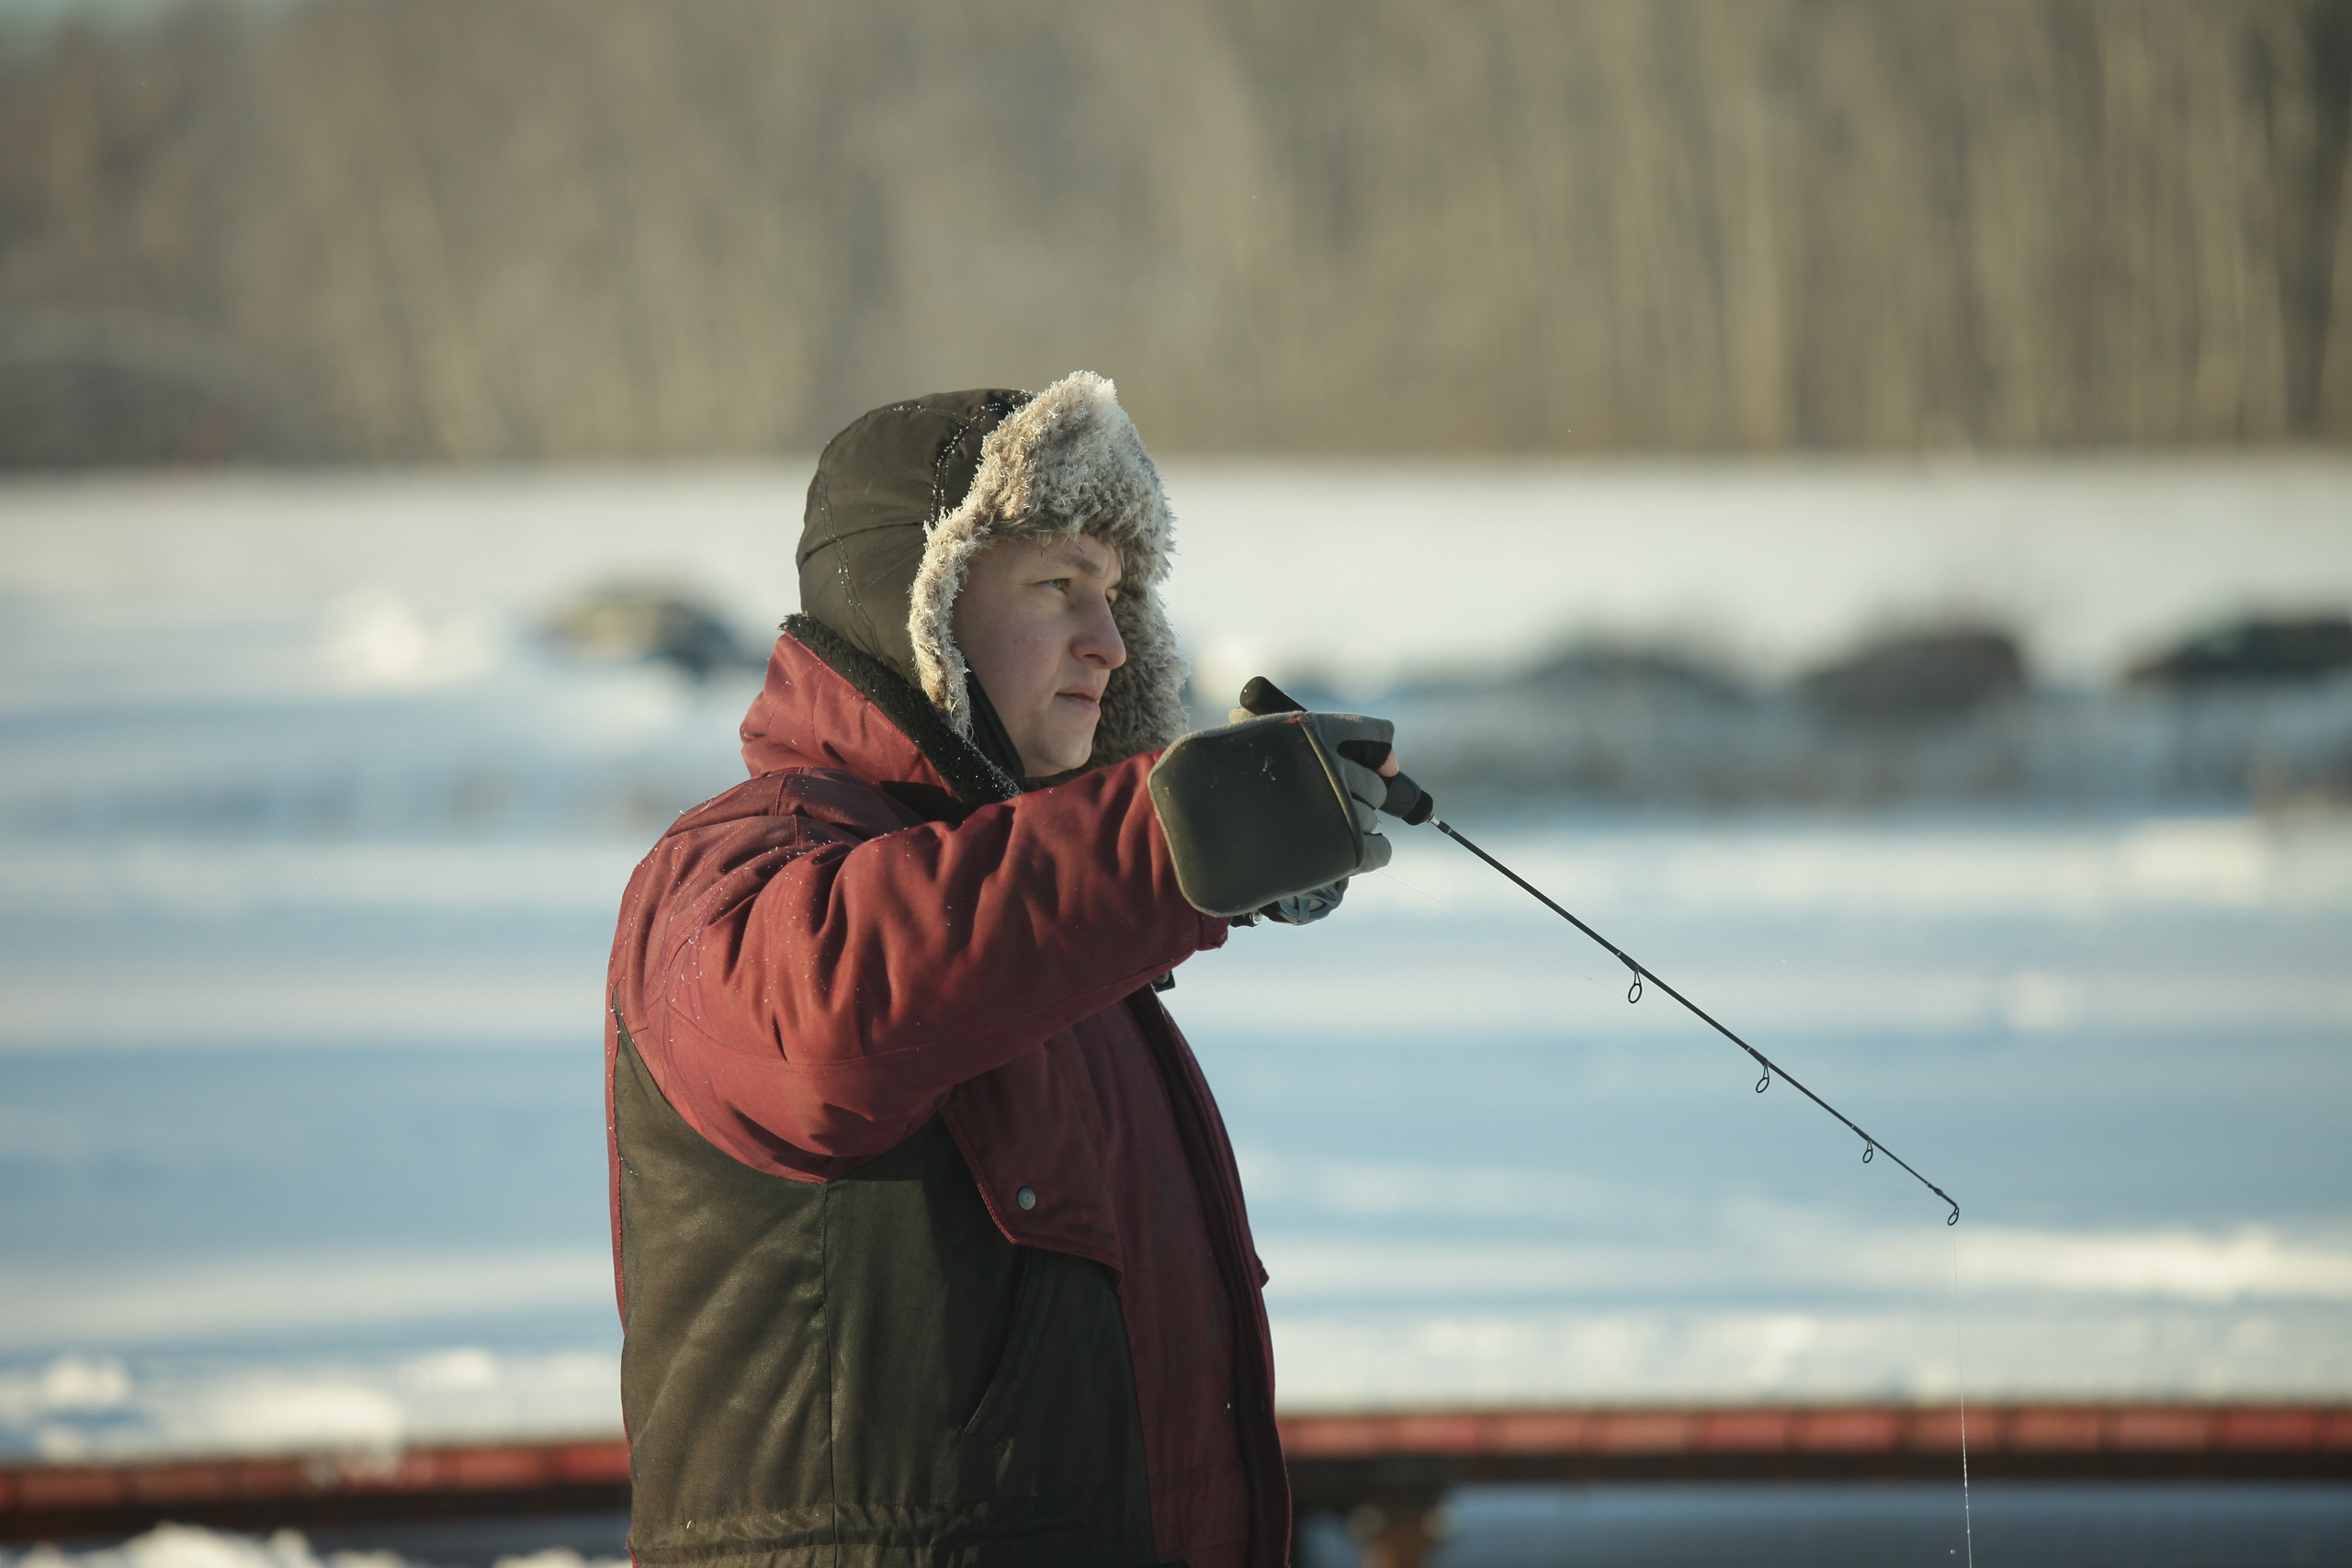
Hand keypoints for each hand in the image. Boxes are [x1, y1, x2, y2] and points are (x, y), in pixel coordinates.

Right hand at [1148, 711, 1399, 916]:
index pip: (1376, 735)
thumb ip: (1299, 747)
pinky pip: (1380, 850)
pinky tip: (1352, 853)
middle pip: (1375, 785)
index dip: (1381, 752)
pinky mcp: (1344, 850)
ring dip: (1355, 824)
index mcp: (1314, 732)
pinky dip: (1374, 851)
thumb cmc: (1211, 785)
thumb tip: (1379, 762)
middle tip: (1325, 810)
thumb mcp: (1251, 743)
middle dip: (1359, 795)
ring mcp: (1342, 809)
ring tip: (1318, 834)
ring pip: (1372, 816)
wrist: (1187, 829)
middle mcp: (1334, 767)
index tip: (1381, 766)